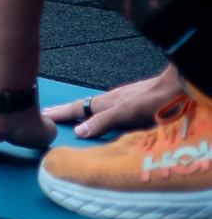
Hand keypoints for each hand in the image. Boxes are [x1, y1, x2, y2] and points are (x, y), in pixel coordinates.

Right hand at [44, 65, 178, 138]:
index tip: (43, 115)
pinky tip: (100, 115)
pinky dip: (94, 112)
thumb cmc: (154, 100)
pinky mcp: (132, 103)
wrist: (176, 88)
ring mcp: (121, 100)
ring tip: (68, 115)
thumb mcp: (127, 113)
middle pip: (82, 105)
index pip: (77, 108)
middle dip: (64, 110)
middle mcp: (110, 100)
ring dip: (79, 110)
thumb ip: (103, 121)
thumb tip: (78, 130)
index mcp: (106, 102)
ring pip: (93, 106)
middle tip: (47, 113)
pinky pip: (105, 108)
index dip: (61, 113)